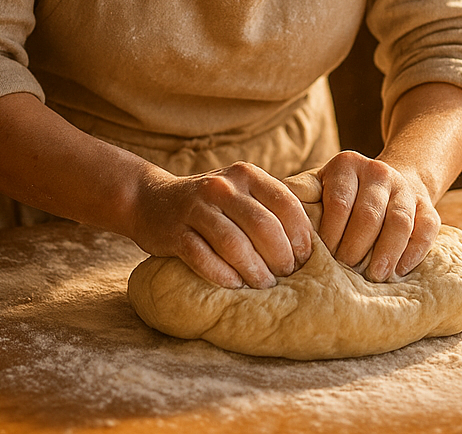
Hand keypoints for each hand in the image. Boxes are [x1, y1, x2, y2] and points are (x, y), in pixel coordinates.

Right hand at [130, 162, 312, 289]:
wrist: (151, 199)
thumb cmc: (210, 204)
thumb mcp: (240, 192)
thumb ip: (268, 207)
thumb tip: (310, 245)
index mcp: (246, 174)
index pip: (285, 203)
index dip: (300, 235)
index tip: (306, 259)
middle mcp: (222, 186)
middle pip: (263, 226)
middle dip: (280, 256)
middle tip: (287, 275)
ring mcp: (196, 208)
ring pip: (234, 244)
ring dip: (254, 270)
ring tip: (264, 285)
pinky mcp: (175, 231)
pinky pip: (203, 258)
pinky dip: (223, 275)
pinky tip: (235, 286)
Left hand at [287, 152, 439, 281]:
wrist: (386, 181)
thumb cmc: (340, 193)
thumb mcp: (317, 186)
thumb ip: (297, 195)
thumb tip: (268, 209)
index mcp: (346, 165)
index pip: (339, 202)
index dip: (330, 234)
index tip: (321, 258)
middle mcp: (378, 171)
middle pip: (369, 215)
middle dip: (356, 247)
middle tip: (345, 272)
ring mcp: (405, 188)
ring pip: (399, 222)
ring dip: (386, 252)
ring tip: (374, 277)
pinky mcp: (427, 205)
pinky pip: (426, 229)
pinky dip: (414, 252)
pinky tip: (400, 271)